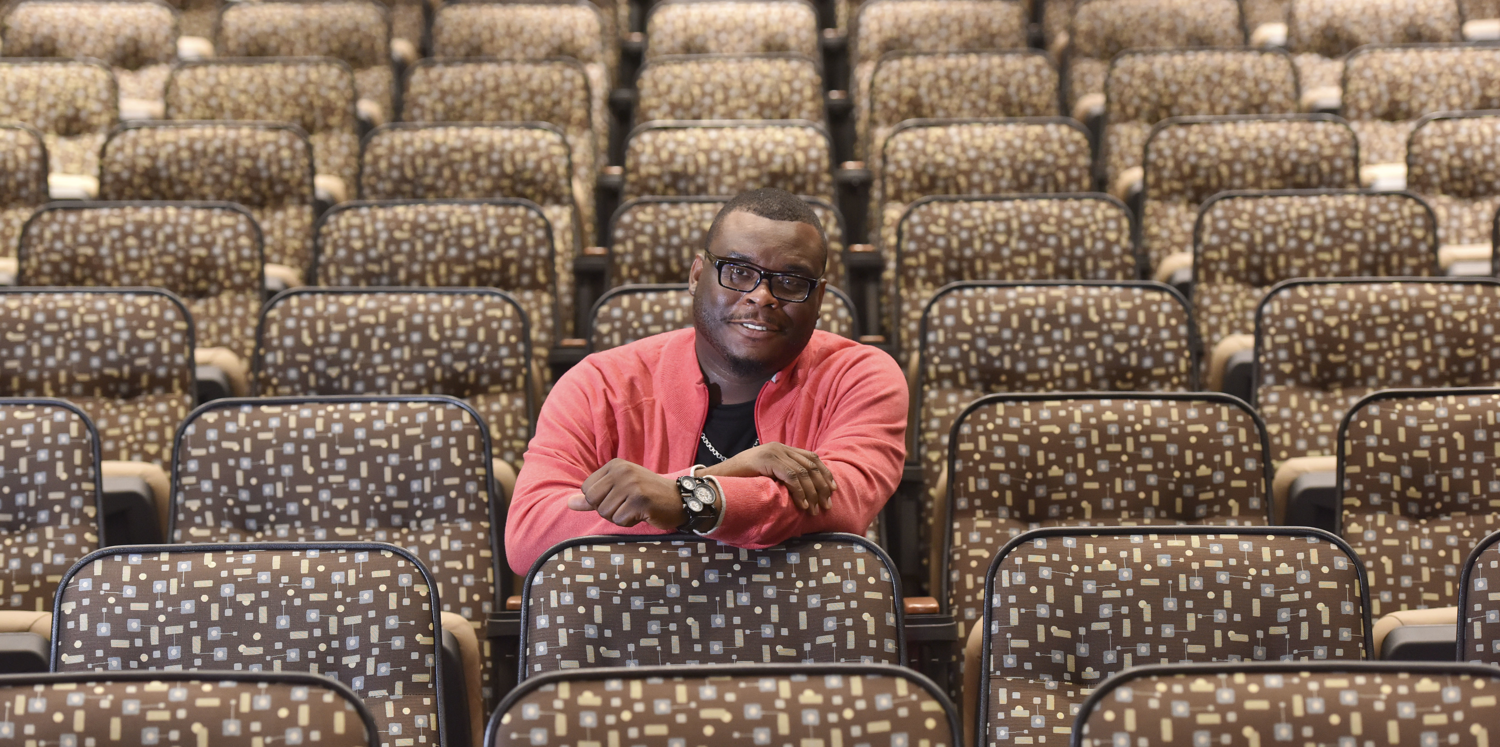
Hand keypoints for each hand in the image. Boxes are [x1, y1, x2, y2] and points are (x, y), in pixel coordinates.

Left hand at [566, 459, 684, 529]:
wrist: (679, 499)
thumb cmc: (646, 495)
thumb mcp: (618, 489)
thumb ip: (593, 497)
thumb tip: (569, 504)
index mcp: (614, 465)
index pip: (586, 490)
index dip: (599, 501)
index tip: (619, 497)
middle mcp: (622, 471)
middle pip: (593, 502)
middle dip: (607, 510)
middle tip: (626, 505)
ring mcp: (632, 485)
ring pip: (606, 513)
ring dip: (619, 517)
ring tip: (635, 508)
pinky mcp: (640, 500)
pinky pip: (620, 520)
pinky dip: (629, 522)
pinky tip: (642, 514)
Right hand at [699, 442, 835, 514]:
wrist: (718, 478)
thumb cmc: (741, 481)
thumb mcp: (768, 476)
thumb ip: (784, 477)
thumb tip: (804, 492)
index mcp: (782, 449)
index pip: (811, 458)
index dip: (824, 474)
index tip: (832, 490)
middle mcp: (779, 447)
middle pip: (811, 464)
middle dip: (822, 486)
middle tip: (827, 505)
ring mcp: (773, 452)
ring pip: (803, 472)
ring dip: (812, 492)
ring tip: (814, 509)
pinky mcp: (766, 460)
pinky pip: (791, 476)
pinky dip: (799, 491)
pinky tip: (802, 504)